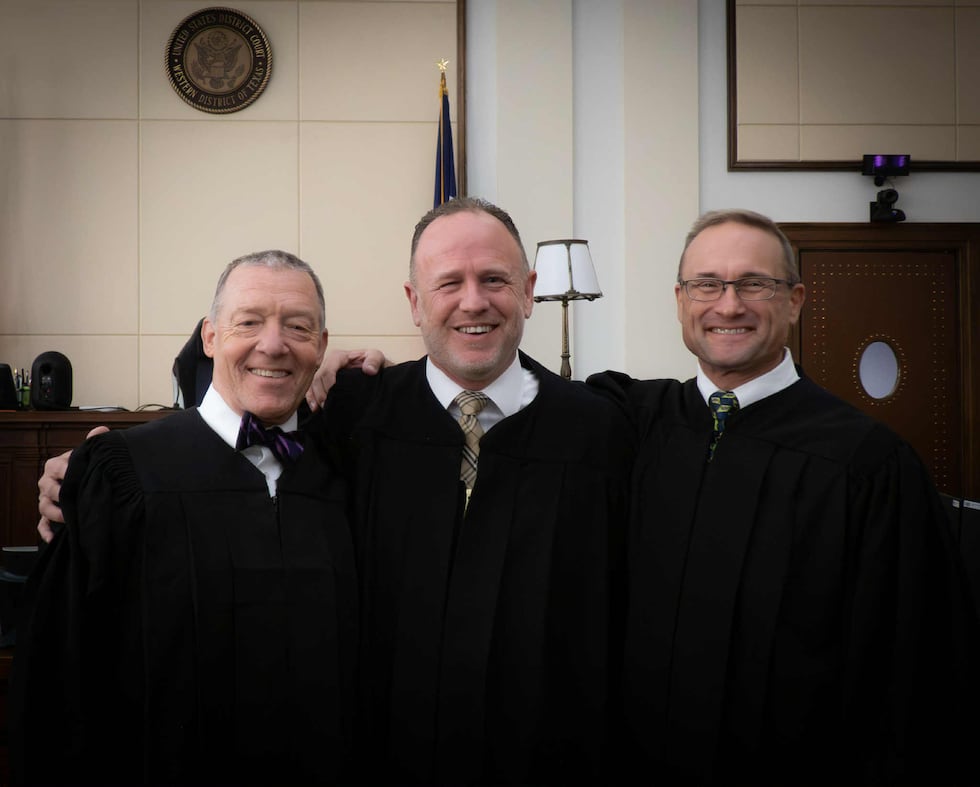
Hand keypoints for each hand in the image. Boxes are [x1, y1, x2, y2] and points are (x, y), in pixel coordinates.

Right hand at [37, 426, 108, 542]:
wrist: (86, 482)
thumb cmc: (84, 468)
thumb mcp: (89, 455)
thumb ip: (93, 443)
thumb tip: (101, 431)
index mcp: (55, 466)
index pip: (55, 467)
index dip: (65, 471)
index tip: (75, 475)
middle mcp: (47, 483)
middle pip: (47, 489)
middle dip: (60, 495)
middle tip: (74, 499)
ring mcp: (47, 500)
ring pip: (43, 507)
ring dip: (55, 514)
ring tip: (69, 518)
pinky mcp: (48, 517)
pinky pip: (42, 525)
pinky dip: (46, 532)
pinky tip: (54, 537)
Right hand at [306, 349, 385, 411]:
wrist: (375, 372)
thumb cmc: (374, 363)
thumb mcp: (377, 357)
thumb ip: (374, 360)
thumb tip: (368, 369)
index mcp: (339, 356)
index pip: (329, 368)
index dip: (328, 382)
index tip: (333, 394)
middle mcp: (329, 364)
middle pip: (319, 377)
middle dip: (321, 392)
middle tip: (327, 405)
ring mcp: (325, 373)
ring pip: (314, 384)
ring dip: (315, 397)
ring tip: (322, 408)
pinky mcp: (324, 382)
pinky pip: (312, 389)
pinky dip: (311, 398)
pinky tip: (315, 408)